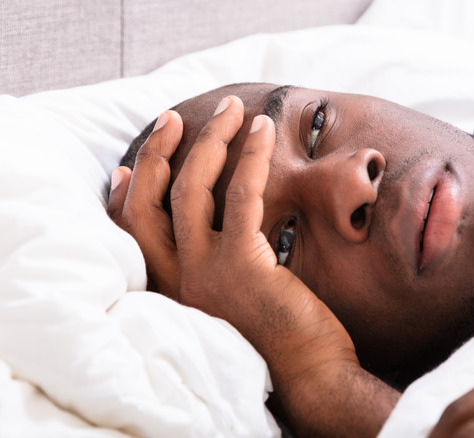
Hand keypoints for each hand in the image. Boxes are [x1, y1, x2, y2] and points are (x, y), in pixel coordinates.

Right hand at [110, 96, 398, 435]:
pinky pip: (240, 195)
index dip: (125, 196)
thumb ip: (214, 272)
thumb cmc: (279, 339)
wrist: (308, 377)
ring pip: (192, 188)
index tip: (127, 167)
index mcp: (171, 291)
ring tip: (231, 109)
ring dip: (210, 139)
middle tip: (174, 119)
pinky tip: (261, 131)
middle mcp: (177, 281)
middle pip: (150, 201)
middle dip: (158, 152)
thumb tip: (225, 234)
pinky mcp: (241, 264)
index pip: (130, 235)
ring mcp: (205, 272)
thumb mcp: (230, 304)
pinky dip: (250, 156)